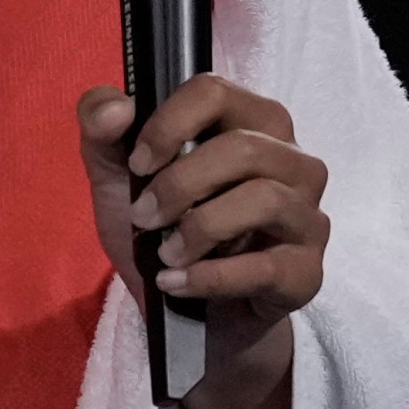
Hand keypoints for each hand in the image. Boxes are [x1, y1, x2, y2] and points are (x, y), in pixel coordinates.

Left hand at [75, 75, 328, 408]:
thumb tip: (116, 106)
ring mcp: (306, 216)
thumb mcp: (117, 179)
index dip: (169, 124)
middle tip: (143, 216)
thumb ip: (101, 131)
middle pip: (243, 148)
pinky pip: (267, 266)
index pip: (215, 91)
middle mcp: (291, 160)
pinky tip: (177, 283)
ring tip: (165, 254)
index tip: (138, 163)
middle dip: (179, 184)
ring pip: (264, 199)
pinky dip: (211, 276)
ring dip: (199, 229)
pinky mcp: (307, 272)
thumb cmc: (162, 229)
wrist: (187, 317)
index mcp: (248, 122)